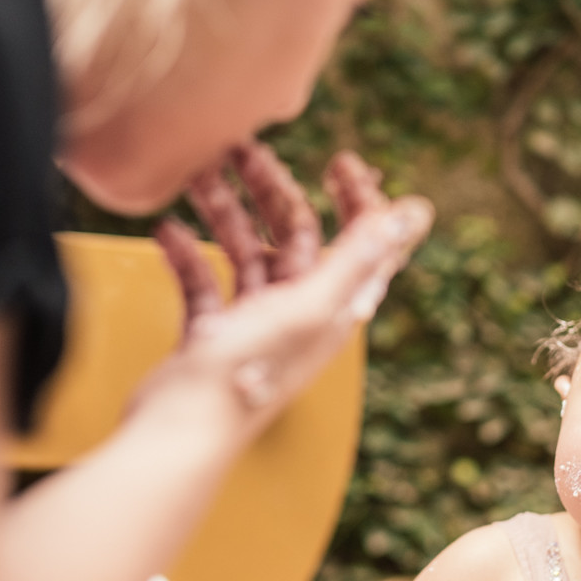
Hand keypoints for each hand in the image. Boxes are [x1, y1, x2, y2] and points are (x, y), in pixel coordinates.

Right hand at [143, 140, 432, 445]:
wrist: (178, 432)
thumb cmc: (244, 374)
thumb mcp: (306, 307)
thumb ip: (356, 257)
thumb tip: (415, 213)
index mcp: (332, 307)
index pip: (364, 243)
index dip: (362, 198)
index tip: (341, 160)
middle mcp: (300, 315)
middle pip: (297, 237)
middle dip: (274, 190)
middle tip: (244, 148)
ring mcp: (255, 327)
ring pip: (248, 254)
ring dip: (226, 213)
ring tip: (198, 174)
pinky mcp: (213, 338)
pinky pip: (206, 284)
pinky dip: (188, 255)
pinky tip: (166, 232)